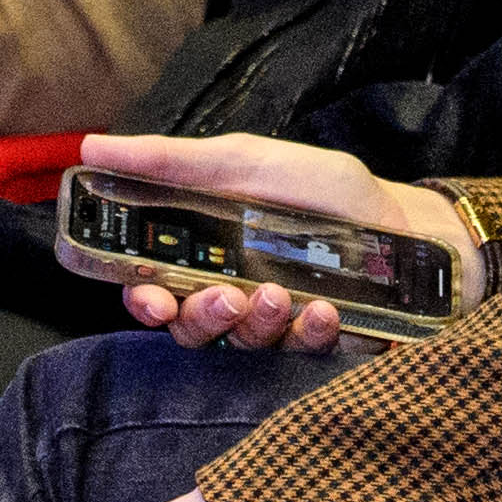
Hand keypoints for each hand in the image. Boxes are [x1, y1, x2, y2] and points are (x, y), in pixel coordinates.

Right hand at [72, 130, 480, 352]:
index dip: (141, 298)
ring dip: (255, 322)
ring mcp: (274, 325)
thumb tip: (91, 148)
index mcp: (206, 250)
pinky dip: (308, 331)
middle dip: (198, 318)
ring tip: (281, 294)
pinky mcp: (316, 347)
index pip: (152, 285)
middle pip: (187, 326)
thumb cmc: (324, 191)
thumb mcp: (247, 160)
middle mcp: (232, 292)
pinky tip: (325, 309)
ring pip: (239, 343)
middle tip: (223, 298)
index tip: (149, 296)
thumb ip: (171, 161)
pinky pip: (297, 354)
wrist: (410, 224)